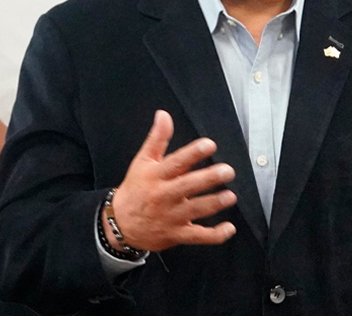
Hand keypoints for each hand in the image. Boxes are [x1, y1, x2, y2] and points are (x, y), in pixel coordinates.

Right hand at [105, 110, 237, 252]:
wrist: (120, 224)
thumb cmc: (136, 189)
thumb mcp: (142, 161)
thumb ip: (157, 138)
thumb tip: (164, 115)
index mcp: (156, 176)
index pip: (176, 162)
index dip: (193, 153)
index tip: (209, 144)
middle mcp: (164, 196)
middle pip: (188, 186)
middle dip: (209, 179)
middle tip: (227, 171)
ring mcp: (171, 217)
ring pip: (196, 210)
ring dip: (214, 203)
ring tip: (230, 196)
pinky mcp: (177, 234)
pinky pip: (198, 237)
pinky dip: (215, 235)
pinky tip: (229, 228)